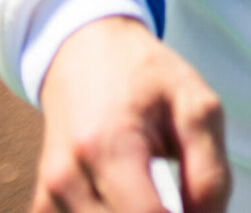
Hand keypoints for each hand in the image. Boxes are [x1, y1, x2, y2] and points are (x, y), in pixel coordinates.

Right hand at [34, 16, 229, 212]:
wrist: (86, 53)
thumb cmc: (147, 77)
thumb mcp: (197, 109)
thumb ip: (208, 174)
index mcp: (109, 147)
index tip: (200, 211)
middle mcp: (67, 178)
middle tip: (183, 201)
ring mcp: (49, 194)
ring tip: (156, 195)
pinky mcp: (42, 204)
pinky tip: (129, 201)